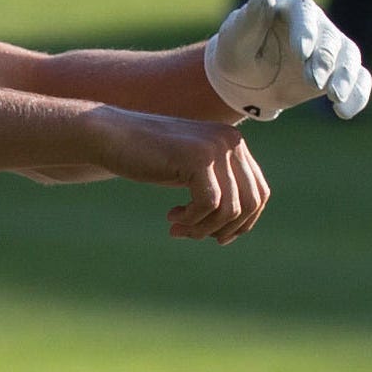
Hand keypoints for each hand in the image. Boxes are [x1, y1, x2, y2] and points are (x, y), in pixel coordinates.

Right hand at [85, 107, 271, 243]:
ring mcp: (216, 147)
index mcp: (234, 145)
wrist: (113, 135)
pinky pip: (209, 204)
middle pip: (251, 203)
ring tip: (178, 229)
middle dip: (224, 229)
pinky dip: (192, 220)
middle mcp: (232, 143)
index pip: (259, 193)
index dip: (242, 223)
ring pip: (231, 208)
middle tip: (192, 235)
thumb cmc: (147, 157)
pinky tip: (172, 217)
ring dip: (203, 228)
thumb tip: (238, 227)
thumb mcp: (190, 171)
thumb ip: (217, 186)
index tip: (214, 236)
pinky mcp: (197, 157)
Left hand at [205, 0, 371, 120]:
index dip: (306, 32)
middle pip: (329, 37)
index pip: (304, 14)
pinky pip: (357, 79)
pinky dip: (357, 94)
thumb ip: (248, 21)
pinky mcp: (337, 72)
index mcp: (290, 8)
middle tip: (315, 81)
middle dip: (324, 60)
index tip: (302, 53)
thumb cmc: (237, 52)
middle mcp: (316, 24)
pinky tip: (345, 111)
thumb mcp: (233, 39)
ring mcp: (329, 47)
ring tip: (337, 98)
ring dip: (346, 77)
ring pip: (348, 56)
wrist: (246, 79)